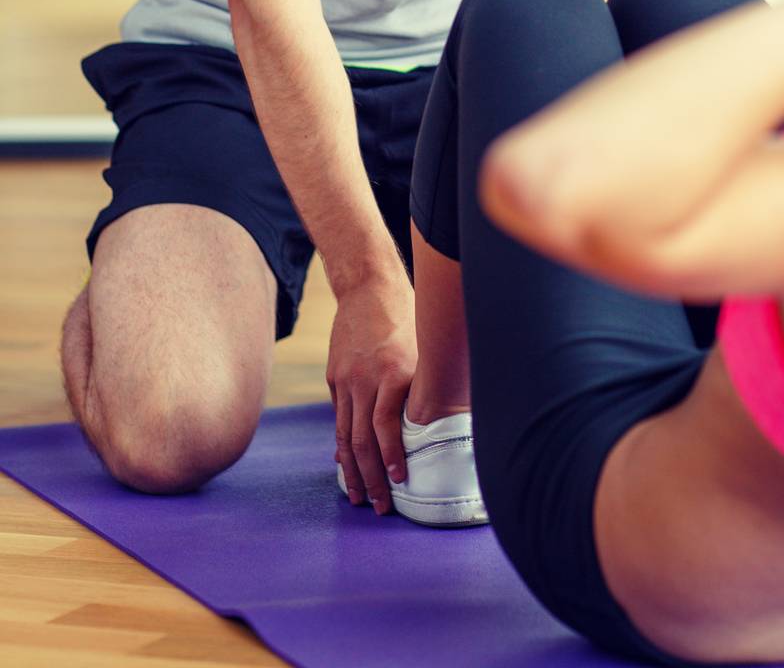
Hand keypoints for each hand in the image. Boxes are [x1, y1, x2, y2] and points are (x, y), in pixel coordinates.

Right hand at [328, 259, 415, 515]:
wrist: (368, 286)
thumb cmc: (408, 317)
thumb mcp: (424, 347)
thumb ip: (426, 385)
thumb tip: (440, 425)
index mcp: (394, 372)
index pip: (387, 427)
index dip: (392, 457)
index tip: (400, 481)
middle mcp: (366, 379)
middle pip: (362, 439)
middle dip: (371, 478)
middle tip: (380, 507)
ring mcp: (345, 379)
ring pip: (345, 434)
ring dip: (352, 470)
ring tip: (359, 498)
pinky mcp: (334, 377)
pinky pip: (339, 418)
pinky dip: (343, 444)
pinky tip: (348, 464)